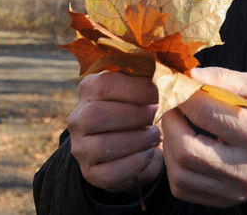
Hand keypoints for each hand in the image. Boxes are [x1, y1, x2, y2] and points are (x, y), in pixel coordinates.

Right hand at [67, 72, 162, 192]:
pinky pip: (112, 172)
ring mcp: (81, 148)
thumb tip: (168, 74)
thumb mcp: (142, 90)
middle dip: (134, 115)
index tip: (159, 92)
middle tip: (156, 115)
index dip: (135, 88)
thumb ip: (149, 80)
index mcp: (89, 90)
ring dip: (138, 140)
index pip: (105, 84)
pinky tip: (148, 152)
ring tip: (155, 135)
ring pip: (103, 146)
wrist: (136, 144)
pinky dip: (136, 162)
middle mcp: (78, 118)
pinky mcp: (91, 173)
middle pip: (96, 116)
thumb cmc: (142, 109)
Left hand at [161, 67, 246, 207]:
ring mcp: (235, 189)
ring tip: (177, 127)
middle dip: (170, 124)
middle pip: (187, 151)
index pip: (205, 115)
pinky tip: (183, 148)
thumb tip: (191, 75)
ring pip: (179, 174)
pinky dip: (174, 166)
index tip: (179, 87)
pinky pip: (182, 188)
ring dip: (169, 146)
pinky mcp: (225, 199)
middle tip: (173, 108)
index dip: (184, 97)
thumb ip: (224, 78)